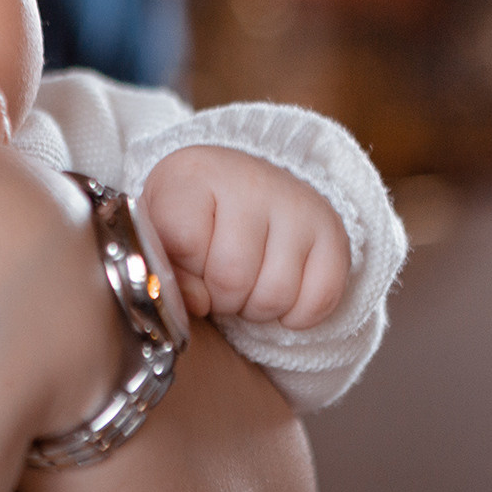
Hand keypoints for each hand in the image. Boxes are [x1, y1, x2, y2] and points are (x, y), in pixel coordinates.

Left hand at [140, 146, 348, 329]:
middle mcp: (249, 181)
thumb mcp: (160, 232)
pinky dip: (297, 316)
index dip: (183, 271)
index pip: (184, 243)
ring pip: (275, 295)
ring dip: (255, 309)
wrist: (240, 185)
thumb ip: (164, 269)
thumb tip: (196, 302)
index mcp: (193, 175)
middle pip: (231, 278)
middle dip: (220, 298)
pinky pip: (320, 299)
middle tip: (217, 282)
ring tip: (245, 285)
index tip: (186, 262)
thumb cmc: (192, 217)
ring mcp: (296, 204)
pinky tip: (279, 296)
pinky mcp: (332, 230)